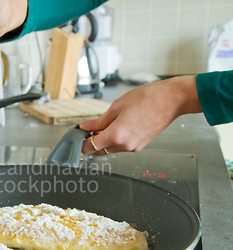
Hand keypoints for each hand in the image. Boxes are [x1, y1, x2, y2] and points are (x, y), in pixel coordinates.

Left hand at [79, 76, 202, 154]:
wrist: (172, 100)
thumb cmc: (148, 98)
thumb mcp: (117, 106)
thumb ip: (99, 120)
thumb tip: (85, 126)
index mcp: (117, 135)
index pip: (90, 147)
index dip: (81, 142)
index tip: (78, 135)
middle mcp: (125, 145)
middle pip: (99, 151)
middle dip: (91, 141)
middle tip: (90, 128)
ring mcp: (133, 147)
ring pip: (110, 149)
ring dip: (104, 140)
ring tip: (106, 124)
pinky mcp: (140, 146)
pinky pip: (121, 146)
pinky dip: (115, 139)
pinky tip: (118, 126)